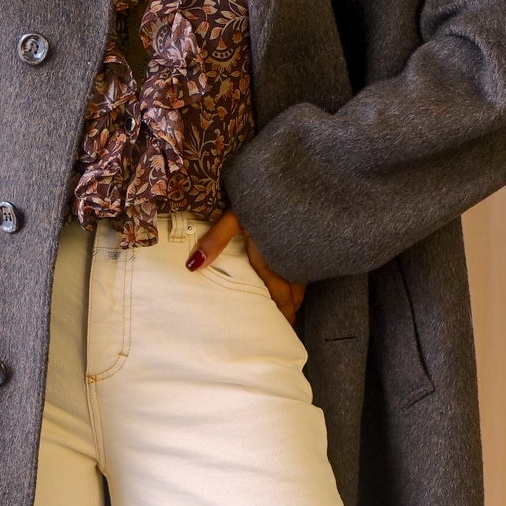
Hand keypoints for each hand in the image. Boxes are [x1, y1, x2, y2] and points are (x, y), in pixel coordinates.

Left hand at [185, 207, 306, 325]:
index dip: (281, 317)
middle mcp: (292, 262)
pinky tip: (298, 278)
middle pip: (294, 296)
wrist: (299, 173)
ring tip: (291, 309)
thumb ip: (216, 241)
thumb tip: (193, 266)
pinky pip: (308, 269)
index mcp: (273, 262)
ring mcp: (305, 252)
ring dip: (296, 297)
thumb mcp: (236, 216)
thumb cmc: (266, 195)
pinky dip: (302, 280)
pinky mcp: (312, 241)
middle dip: (290, 312)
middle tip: (285, 327)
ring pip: (303, 283)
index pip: (279, 299)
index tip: (281, 332)